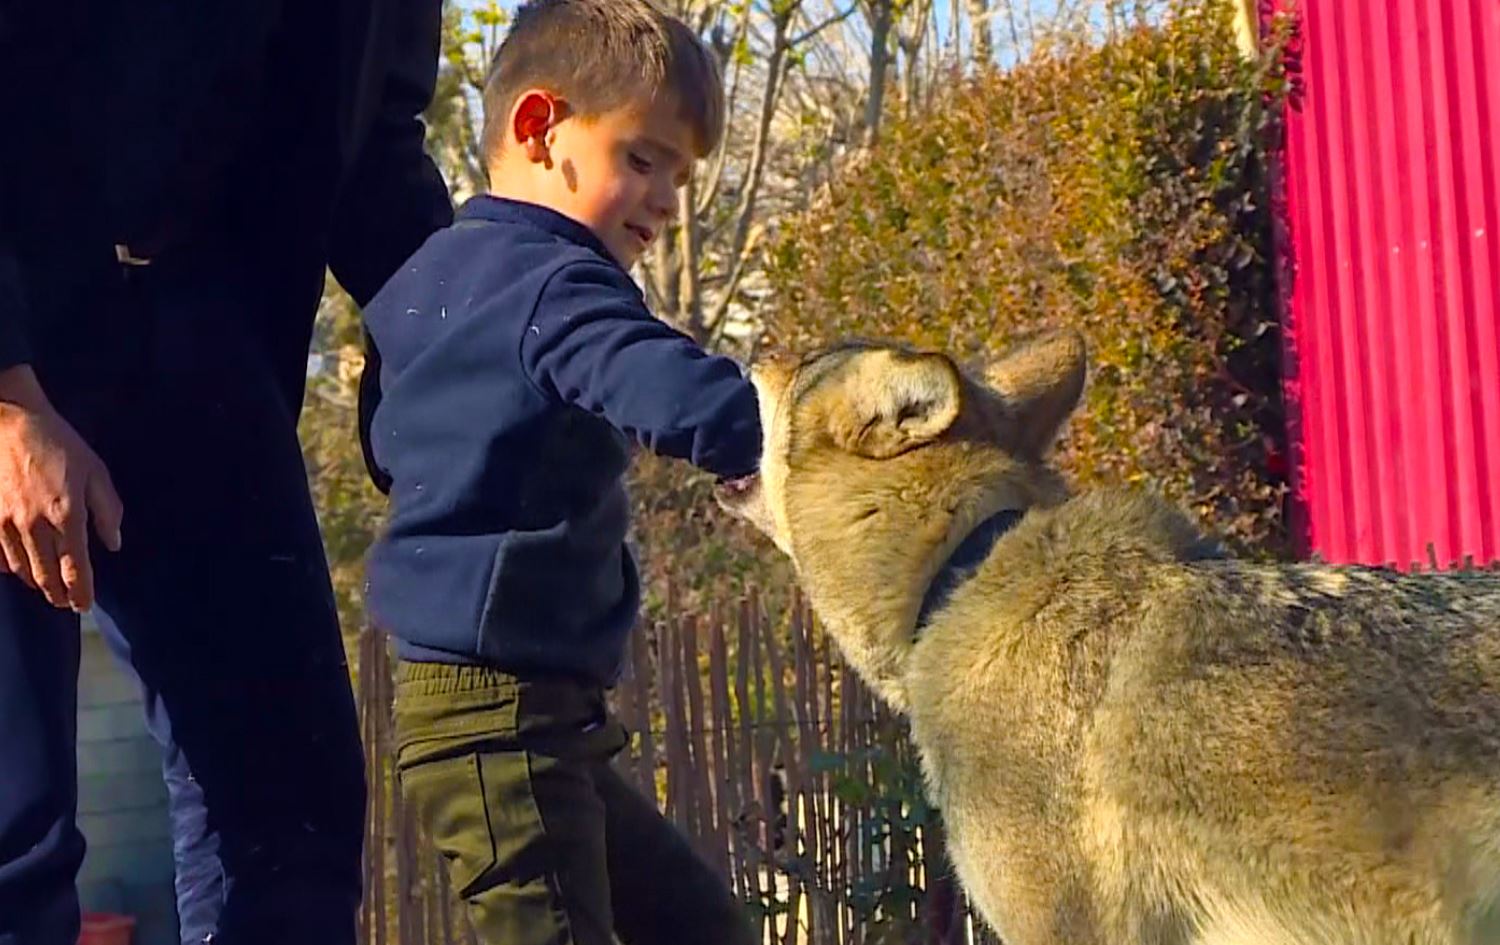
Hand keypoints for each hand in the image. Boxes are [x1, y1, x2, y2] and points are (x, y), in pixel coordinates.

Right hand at [0, 365, 122, 610]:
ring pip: (21, 570)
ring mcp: (5, 524)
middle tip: (68, 603)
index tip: (85, 606)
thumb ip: (108, 511)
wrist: (9, 421)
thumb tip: (114, 544)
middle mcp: (34, 526)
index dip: (81, 592)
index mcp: (66, 516)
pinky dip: (9, 567)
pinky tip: (17, 568)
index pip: (75, 569)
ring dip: (36, 583)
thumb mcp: (96, 472)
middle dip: (58, 595)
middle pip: (46, 576)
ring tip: (47, 588)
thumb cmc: (59, 444)